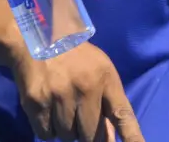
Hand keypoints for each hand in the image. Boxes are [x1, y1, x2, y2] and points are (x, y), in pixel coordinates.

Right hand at [13, 42, 143, 141]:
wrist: (34, 36)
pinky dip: (46, 128)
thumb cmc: (73, 56)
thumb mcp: (98, 70)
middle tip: (76, 113)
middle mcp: (85, 87)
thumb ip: (107, 103)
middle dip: (85, 132)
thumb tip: (110, 138)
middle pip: (91, 136)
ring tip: (59, 106)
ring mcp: (60, 94)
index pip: (123, 116)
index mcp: (105, 78)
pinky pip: (46, 134)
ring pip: (67, 136)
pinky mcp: (36, 101)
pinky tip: (46, 107)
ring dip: (64, 129)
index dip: (133, 139)